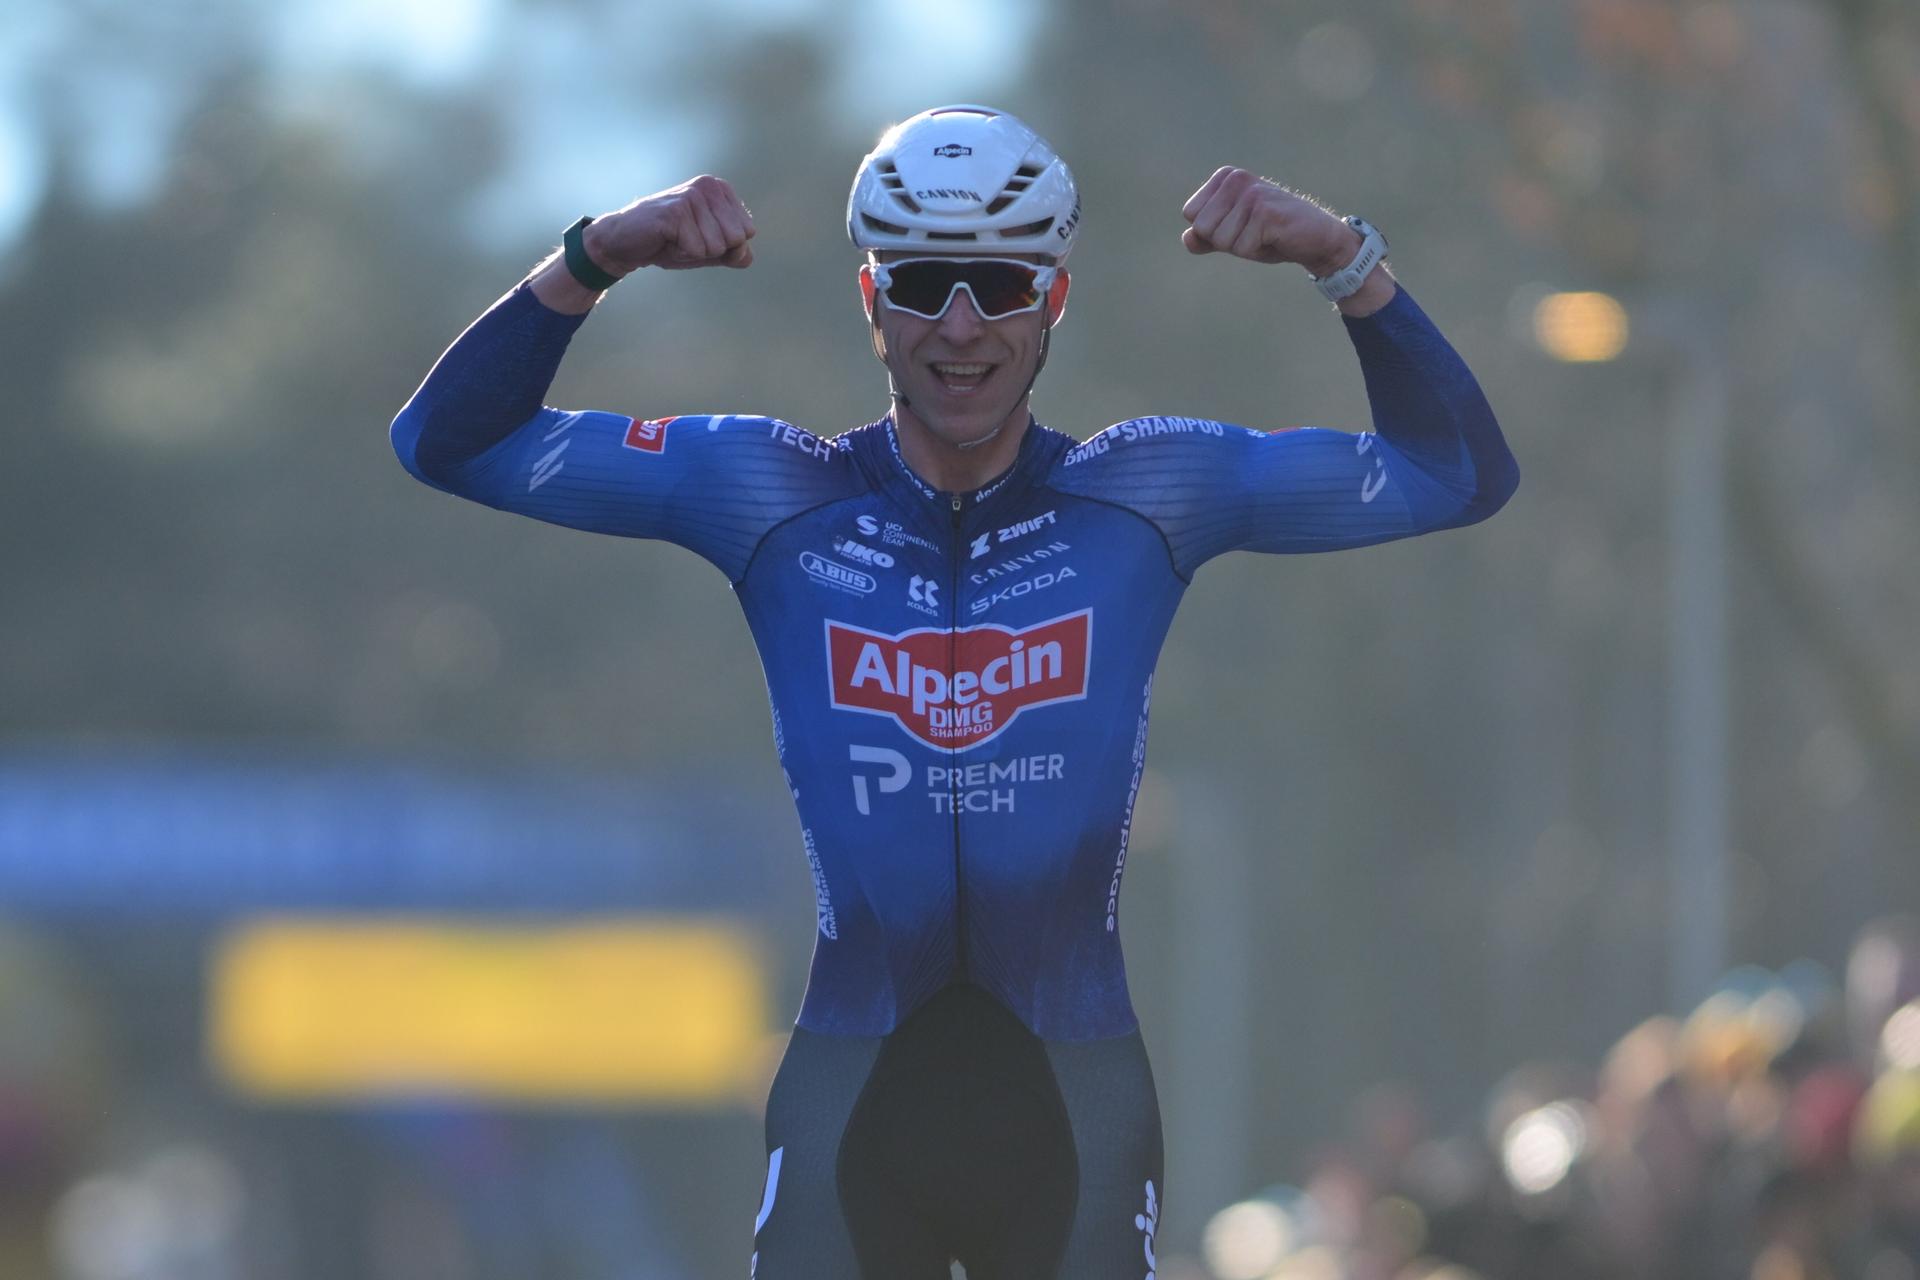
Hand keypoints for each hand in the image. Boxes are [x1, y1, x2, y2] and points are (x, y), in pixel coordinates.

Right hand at [586, 175, 755, 273]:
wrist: (625, 243)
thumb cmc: (670, 244)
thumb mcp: (710, 250)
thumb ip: (736, 253)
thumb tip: (745, 254)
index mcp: (720, 189)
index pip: (748, 232)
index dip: (724, 246)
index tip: (699, 236)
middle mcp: (708, 186)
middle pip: (736, 239)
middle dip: (711, 250)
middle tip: (686, 239)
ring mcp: (691, 196)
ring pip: (716, 247)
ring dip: (693, 252)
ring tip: (674, 238)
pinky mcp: (676, 211)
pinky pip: (697, 250)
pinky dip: (680, 254)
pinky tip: (665, 240)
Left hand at [1180, 167, 1359, 274]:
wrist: (1316, 239)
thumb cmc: (1272, 236)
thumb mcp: (1233, 236)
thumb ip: (1206, 237)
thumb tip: (1187, 238)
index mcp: (1226, 177)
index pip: (1191, 215)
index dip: (1213, 232)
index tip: (1240, 226)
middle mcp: (1236, 179)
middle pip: (1202, 228)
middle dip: (1226, 241)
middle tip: (1254, 232)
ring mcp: (1252, 194)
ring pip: (1221, 241)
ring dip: (1244, 247)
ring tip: (1265, 234)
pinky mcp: (1265, 212)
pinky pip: (1242, 248)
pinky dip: (1258, 252)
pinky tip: (1275, 238)